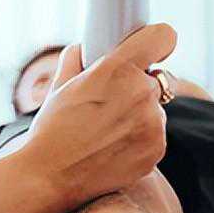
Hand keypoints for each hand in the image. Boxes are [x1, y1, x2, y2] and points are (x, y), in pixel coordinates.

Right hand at [22, 24, 174, 209]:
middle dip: (139, 88)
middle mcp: (141, 92)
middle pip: (157, 79)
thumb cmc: (52, 129)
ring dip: (141, 116)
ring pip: (157, 110)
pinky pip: (156, 136)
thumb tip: (83, 49)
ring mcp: (152, 123)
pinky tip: (114, 149)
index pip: (163, 37)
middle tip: (111, 106)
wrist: (50, 175)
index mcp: (118, 68)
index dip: (158, 43)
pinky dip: (141, 140)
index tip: (154, 51)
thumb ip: (77, 60)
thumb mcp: (59, 85)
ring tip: (107, 133)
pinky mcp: (157, 149)